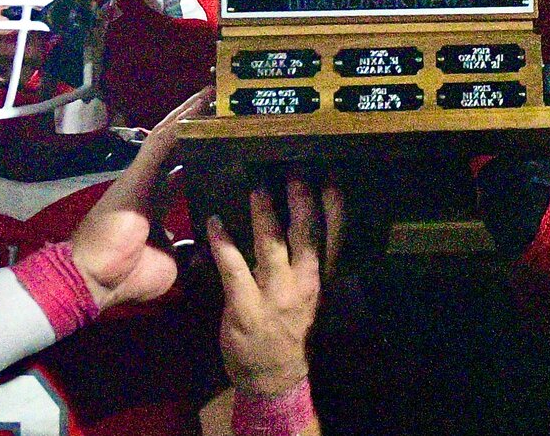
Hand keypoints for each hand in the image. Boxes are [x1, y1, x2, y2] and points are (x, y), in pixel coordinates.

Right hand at [69, 89, 209, 310]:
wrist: (96, 277)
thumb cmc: (126, 275)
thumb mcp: (169, 263)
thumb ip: (185, 249)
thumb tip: (204, 249)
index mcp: (155, 205)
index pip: (182, 172)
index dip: (199, 156)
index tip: (220, 144)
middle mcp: (149, 184)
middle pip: (177, 145)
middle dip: (196, 125)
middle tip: (219, 106)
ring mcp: (142, 174)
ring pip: (171, 134)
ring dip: (191, 112)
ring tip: (213, 93)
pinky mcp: (138, 170)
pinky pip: (164, 139)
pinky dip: (182, 120)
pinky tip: (200, 102)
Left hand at [207, 177, 342, 395]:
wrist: (274, 377)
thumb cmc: (290, 330)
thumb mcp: (307, 296)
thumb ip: (303, 262)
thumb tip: (295, 220)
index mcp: (319, 279)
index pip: (334, 239)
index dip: (334, 210)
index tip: (331, 180)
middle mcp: (302, 283)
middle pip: (306, 234)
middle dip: (301, 201)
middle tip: (294, 171)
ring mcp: (274, 295)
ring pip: (271, 244)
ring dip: (263, 213)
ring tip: (257, 188)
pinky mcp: (246, 306)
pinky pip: (233, 266)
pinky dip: (223, 242)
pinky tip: (214, 222)